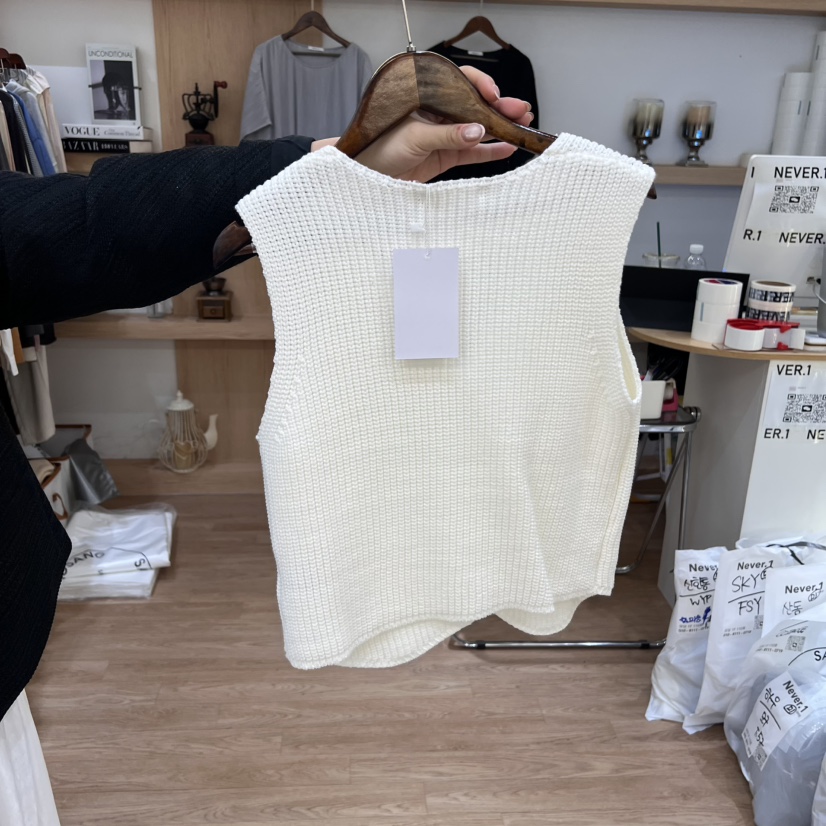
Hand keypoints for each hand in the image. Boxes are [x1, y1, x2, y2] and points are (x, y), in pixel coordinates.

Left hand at [310, 66, 533, 181]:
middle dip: (499, 107)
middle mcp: (438, 113)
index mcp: (428, 97)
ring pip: (478, 128)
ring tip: (522, 125)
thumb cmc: (380, 148)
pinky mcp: (446, 156)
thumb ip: (448, 134)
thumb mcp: (415, 137)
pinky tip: (507, 147)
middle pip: (474, 106)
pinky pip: (473, 152)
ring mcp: (444, 135)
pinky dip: (490, 151)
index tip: (494, 95)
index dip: (480, 87)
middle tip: (521, 110)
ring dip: (500, 127)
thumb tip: (477, 131)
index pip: (460, 83)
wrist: (368, 176)